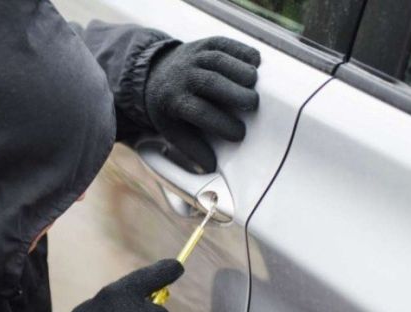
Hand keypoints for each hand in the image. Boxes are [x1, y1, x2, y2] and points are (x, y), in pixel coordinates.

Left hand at [146, 36, 260, 171]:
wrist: (155, 74)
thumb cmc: (172, 109)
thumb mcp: (173, 131)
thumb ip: (193, 149)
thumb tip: (212, 168)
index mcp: (173, 100)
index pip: (199, 112)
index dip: (221, 124)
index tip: (240, 134)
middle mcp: (182, 76)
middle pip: (209, 82)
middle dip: (234, 93)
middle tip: (253, 105)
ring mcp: (193, 56)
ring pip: (219, 60)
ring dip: (240, 71)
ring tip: (255, 84)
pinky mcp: (205, 44)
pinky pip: (225, 44)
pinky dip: (242, 51)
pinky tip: (256, 62)